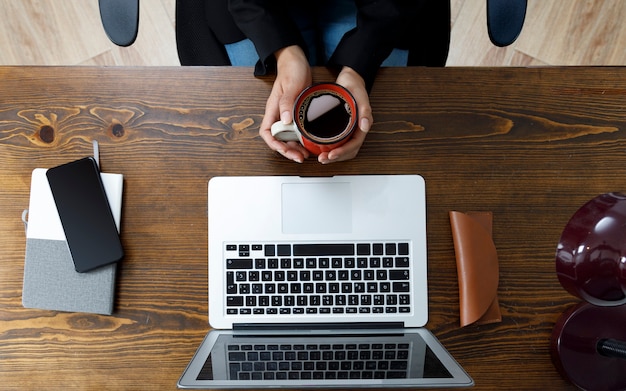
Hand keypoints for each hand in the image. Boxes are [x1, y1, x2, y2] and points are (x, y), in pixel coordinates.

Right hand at [259, 45, 311, 162]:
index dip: (274, 144)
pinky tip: (310, 143)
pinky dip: (302, 140)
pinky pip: (297, 131)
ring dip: (296, 148)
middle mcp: (279, 115)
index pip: (267, 132)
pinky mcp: (296, 114)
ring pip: (288, 138)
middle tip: (300, 157)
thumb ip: (286, 102)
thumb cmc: (291, 69)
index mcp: (273, 109)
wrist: (297, 61)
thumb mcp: (291, 84)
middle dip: (288, 151)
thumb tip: (285, 121)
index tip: (285, 150)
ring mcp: (287, 115)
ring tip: (306, 154)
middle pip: (278, 139)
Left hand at [318, 66, 371, 163]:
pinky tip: (321, 148)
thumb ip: (365, 110)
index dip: (343, 152)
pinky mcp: (341, 127)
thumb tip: (365, 126)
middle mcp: (356, 130)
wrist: (349, 78)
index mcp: (362, 125)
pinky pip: (338, 142)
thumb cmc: (355, 86)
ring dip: (333, 155)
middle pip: (348, 151)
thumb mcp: (360, 95)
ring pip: (343, 148)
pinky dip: (330, 147)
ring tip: (321, 157)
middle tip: (323, 159)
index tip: (331, 154)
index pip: (354, 145)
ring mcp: (349, 129)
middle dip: (336, 157)